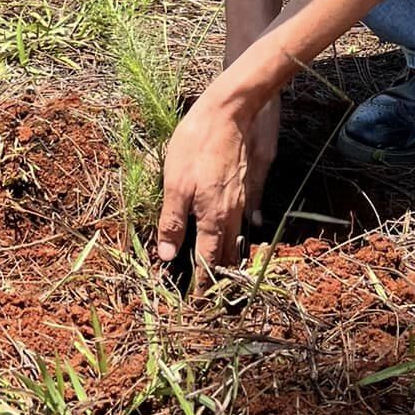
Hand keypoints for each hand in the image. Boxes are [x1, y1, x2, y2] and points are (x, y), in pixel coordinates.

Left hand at [156, 87, 280, 278]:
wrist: (230, 111)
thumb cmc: (195, 146)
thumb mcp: (174, 185)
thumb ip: (172, 222)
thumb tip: (166, 256)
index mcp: (213, 219)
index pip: (207, 262)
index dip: (201, 284)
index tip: (197, 302)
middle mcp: (232, 214)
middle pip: (227, 254)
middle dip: (218, 275)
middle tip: (209, 290)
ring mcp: (243, 197)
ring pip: (238, 236)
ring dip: (229, 254)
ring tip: (221, 266)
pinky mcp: (248, 182)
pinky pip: (246, 216)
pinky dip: (240, 230)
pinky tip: (240, 227)